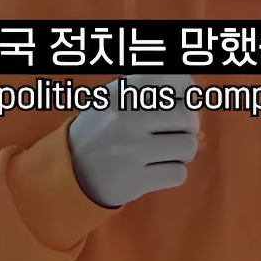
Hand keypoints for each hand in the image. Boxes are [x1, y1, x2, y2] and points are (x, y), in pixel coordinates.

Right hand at [67, 73, 199, 207]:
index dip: (186, 90)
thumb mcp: (115, 96)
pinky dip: (172, 173)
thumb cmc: (100, 128)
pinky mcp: (137, 180)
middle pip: (187, 117)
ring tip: (163, 152)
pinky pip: (178, 174)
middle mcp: (130, 118)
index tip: (180, 100)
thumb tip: (190, 89)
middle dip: (187, 127)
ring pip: (187, 146)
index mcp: (125, 92)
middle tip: (173, 132)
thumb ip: (149, 87)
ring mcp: (133, 150)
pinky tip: (155, 169)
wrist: (70, 168)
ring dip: (181, 152)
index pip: (177, 80)